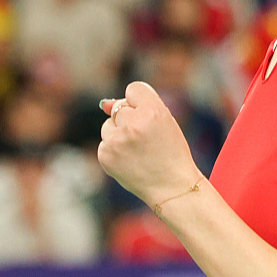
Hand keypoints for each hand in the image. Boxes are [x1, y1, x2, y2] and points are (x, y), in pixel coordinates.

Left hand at [97, 81, 200, 206]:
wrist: (172, 187)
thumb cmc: (171, 152)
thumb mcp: (165, 122)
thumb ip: (139, 105)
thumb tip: (103, 104)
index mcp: (152, 112)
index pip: (134, 89)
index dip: (140, 103)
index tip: (149, 117)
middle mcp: (132, 124)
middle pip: (119, 108)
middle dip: (129, 120)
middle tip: (146, 139)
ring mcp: (116, 141)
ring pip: (108, 126)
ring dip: (118, 134)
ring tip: (138, 151)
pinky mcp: (105, 155)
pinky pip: (104, 143)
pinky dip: (114, 150)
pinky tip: (129, 161)